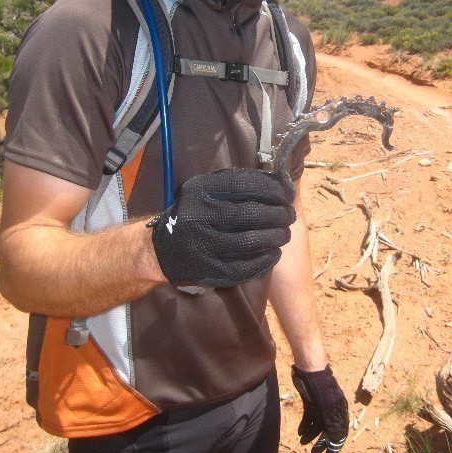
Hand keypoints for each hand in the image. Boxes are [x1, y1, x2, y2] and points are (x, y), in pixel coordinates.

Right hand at [150, 169, 295, 288]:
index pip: (243, 184)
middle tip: (289, 216)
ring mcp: (202, 245)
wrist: (162, 249)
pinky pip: (244, 267)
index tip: (287, 194)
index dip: (272, 188)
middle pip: (251, 213)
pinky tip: (274, 253)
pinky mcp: (207, 270)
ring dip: (276, 237)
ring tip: (285, 234)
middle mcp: (198, 216)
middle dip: (279, 214)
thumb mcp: (208, 191)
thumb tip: (281, 181)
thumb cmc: (196, 214)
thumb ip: (239, 184)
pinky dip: (265, 260)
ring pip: (250, 241)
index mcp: (200, 190)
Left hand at [291, 365, 348, 452]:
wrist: (309, 369)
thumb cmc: (321, 387)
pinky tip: (300, 432)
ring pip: (317, 424)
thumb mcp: (328, 408)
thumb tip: (336, 442)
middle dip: (321, 442)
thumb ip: (332, 425)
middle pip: (328, 429)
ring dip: (311, 434)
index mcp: (340, 410)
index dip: (336, 444)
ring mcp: (321, 405)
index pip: (340, 431)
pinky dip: (305, 425)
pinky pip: (309, 417)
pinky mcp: (311, 402)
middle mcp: (332, 409)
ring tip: (303, 442)